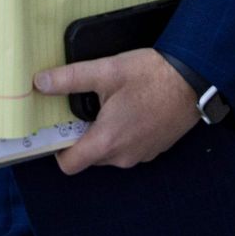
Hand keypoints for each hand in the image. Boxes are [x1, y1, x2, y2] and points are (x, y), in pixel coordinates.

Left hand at [33, 48, 200, 175]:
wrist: (195, 79)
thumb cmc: (150, 75)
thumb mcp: (107, 71)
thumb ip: (70, 79)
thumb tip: (39, 83)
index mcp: (107, 141)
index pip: (69, 165)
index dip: (57, 150)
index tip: (56, 129)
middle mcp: (123, 156)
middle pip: (89, 157)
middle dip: (82, 137)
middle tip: (81, 108)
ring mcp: (142, 155)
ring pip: (110, 152)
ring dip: (105, 134)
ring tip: (108, 104)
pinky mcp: (156, 149)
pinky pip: (130, 148)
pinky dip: (124, 134)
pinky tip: (130, 108)